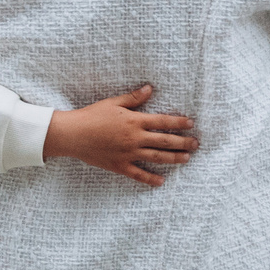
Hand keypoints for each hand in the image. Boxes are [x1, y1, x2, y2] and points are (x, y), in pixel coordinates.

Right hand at [43, 85, 197, 186]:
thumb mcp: (113, 103)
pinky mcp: (119, 166)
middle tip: (196, 144)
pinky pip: (138, 174)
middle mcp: (135, 138)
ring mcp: (128, 153)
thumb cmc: (92, 115)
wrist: (73, 134)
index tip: (191, 124)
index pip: (163, 122)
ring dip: (173, 158)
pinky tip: (161, 181)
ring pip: (156, 157)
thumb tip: (150, 89)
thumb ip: (134, 98)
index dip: (179, 123)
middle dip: (183, 142)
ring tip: (186, 159)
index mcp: (134, 121)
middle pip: (165, 141)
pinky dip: (150, 179)